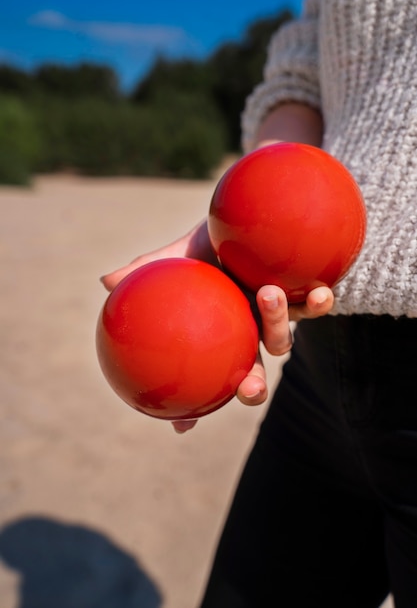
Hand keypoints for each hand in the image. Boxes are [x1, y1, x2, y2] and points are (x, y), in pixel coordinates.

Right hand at [100, 223, 333, 433]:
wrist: (253, 219)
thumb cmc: (211, 241)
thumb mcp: (179, 254)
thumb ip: (148, 269)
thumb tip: (105, 282)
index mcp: (219, 333)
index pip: (206, 376)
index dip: (196, 404)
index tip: (182, 424)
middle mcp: (248, 332)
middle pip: (251, 372)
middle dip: (251, 388)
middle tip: (248, 389)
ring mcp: (279, 317)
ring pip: (281, 338)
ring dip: (277, 325)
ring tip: (266, 294)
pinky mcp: (305, 296)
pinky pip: (315, 305)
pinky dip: (319, 303)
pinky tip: (322, 292)